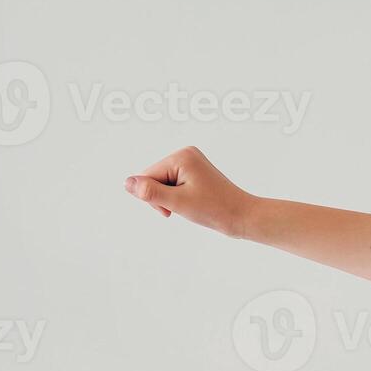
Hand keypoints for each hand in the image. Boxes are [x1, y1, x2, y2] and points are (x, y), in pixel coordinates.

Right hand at [123, 145, 255, 237]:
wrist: (243, 216)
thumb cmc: (215, 209)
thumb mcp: (178, 202)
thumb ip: (151, 192)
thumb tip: (127, 182)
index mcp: (182, 155)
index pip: (148, 176)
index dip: (155, 197)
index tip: (174, 208)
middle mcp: (186, 154)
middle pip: (154, 178)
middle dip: (163, 198)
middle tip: (184, 208)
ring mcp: (191, 162)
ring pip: (162, 184)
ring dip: (170, 199)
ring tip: (190, 206)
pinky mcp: (195, 172)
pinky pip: (173, 185)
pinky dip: (178, 197)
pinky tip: (192, 202)